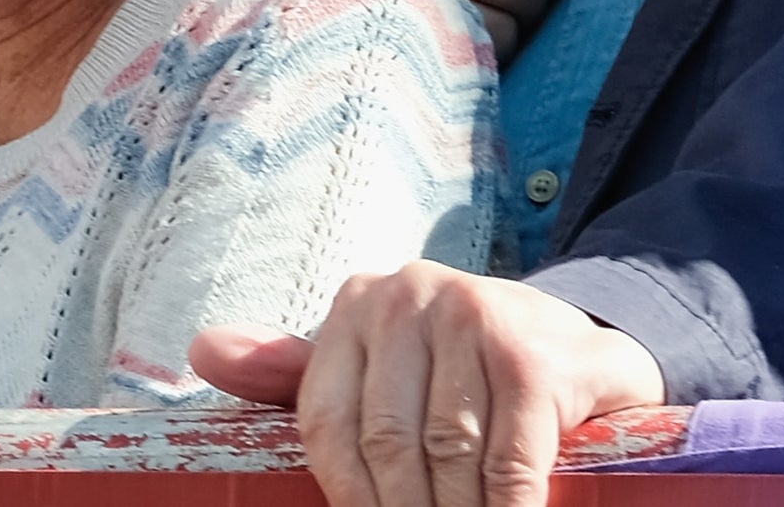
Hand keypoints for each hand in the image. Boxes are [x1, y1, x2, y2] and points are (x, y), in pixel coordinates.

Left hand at [190, 265, 666, 506]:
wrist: (579, 344)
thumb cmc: (462, 367)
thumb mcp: (380, 363)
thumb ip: (297, 371)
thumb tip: (204, 352)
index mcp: (359, 304)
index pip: (327, 421)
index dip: (345, 496)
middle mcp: (409, 296)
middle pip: (386, 442)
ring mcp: (474, 318)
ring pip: (447, 456)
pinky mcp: (533, 356)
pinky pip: (509, 461)